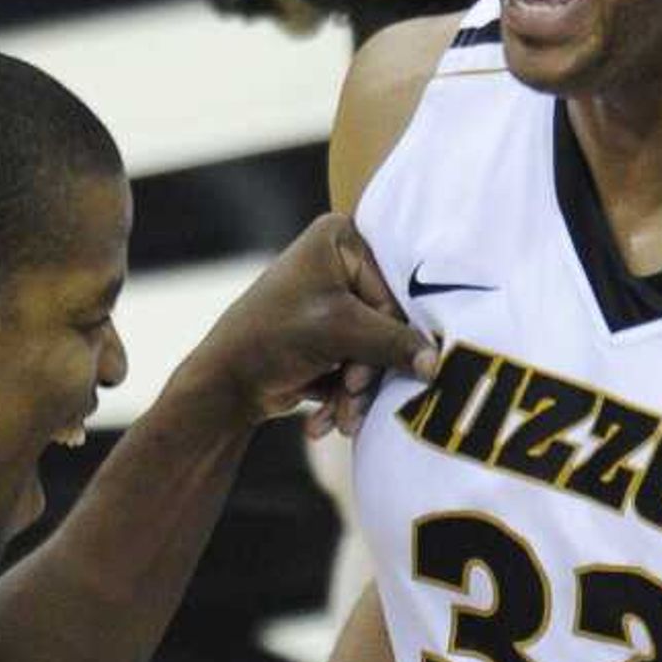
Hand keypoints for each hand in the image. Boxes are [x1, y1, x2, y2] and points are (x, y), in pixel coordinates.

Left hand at [200, 213, 438, 438]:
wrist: (225, 385)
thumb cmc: (274, 338)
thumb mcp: (340, 333)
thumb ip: (394, 343)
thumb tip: (437, 362)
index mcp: (340, 239)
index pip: (392, 291)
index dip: (389, 336)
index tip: (376, 373)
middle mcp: (337, 264)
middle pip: (383, 326)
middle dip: (367, 374)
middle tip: (352, 399)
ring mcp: (332, 304)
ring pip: (371, 353)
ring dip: (356, 394)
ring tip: (340, 421)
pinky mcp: (326, 340)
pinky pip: (354, 368)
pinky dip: (343, 397)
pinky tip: (323, 423)